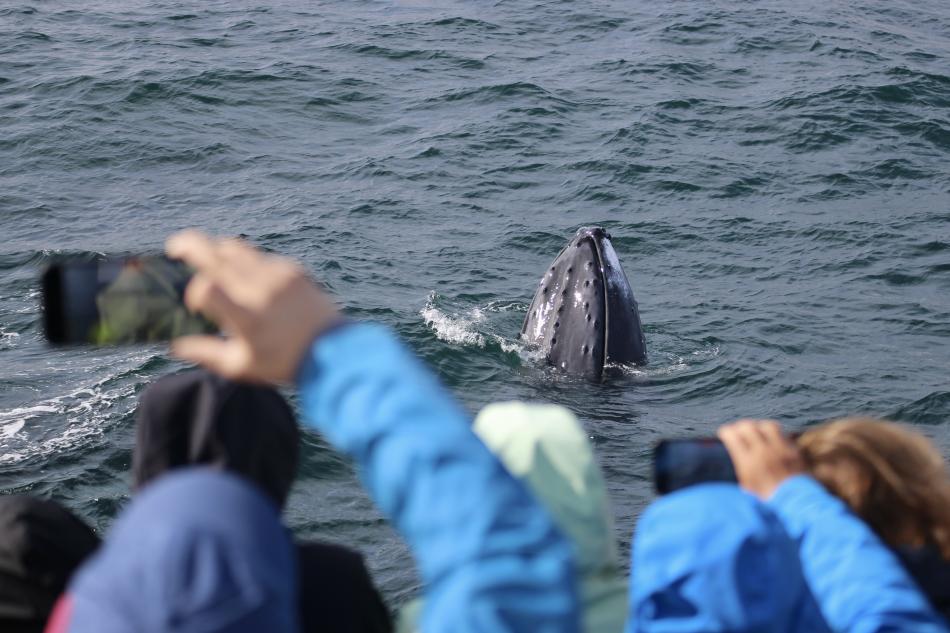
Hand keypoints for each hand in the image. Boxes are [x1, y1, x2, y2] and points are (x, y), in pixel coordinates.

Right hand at [166, 230, 339, 383]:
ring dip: (217, 249)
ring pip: (237, 248)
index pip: (206, 288)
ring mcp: (278, 276)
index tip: (195, 304)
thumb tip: (175, 344)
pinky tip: (246, 277)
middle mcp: (261, 290)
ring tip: (207, 257)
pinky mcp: (293, 269)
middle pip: (216, 254)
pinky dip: (246, 261)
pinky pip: (260, 256)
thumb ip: (205, 353)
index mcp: (247, 318)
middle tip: (175, 247)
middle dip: (189, 245)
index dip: (193, 292)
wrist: (334, 351)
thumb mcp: (240, 366)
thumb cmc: (284, 363)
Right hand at [717, 419, 804, 498]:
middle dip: (739, 426)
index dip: (726, 432)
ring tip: (756, 432)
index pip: (732, 435)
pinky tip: (772, 439)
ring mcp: (780, 449)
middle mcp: (763, 452)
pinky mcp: (794, 451)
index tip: (724, 434)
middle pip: (748, 426)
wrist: (796, 506)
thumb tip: (736, 459)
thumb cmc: (767, 502)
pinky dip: (775, 434)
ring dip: (759, 426)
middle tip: (738, 431)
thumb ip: (741, 470)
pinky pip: (783, 434)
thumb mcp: (746, 489)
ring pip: (767, 425)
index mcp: (747, 462)